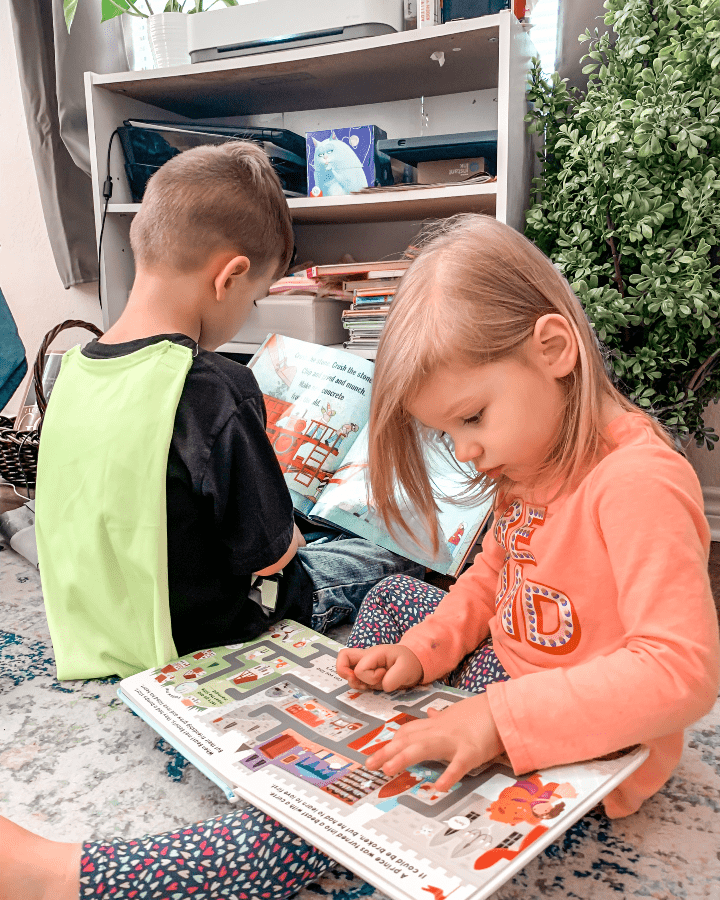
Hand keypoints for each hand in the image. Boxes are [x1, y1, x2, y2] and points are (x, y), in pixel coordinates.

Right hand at [336, 645, 423, 691]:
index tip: (383, 674)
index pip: (360, 668)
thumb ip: (394, 678)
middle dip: (346, 673)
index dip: (370, 677)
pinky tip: (372, 687)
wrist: (414, 664)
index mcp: (374, 653)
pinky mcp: (366, 674)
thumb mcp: (406, 668)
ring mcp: (365, 665)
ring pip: (347, 672)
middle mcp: (366, 658)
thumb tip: (384, 686)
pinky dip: (360, 686)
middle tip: (361, 683)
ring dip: (357, 683)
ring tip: (372, 685)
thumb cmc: (410, 662)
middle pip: (343, 657)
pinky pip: (355, 679)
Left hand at [365, 693, 503, 791]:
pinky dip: (448, 775)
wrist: (502, 708)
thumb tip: (430, 714)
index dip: (392, 742)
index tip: (378, 752)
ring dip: (403, 758)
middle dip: (387, 751)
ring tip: (387, 770)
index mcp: (437, 724)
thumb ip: (441, 717)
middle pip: (408, 740)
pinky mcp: (470, 752)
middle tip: (369, 765)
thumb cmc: (480, 713)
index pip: (408, 732)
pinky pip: (457, 765)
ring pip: (423, 748)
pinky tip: (438, 788)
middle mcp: (440, 731)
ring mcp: (454, 741)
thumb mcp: (456, 713)